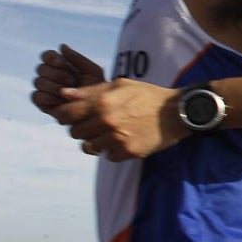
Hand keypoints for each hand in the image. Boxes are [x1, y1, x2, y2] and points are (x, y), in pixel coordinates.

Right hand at [31, 44, 105, 114]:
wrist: (98, 109)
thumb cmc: (97, 89)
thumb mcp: (92, 71)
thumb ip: (77, 58)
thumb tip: (62, 46)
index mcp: (61, 66)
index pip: (47, 56)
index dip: (51, 58)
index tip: (62, 63)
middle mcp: (50, 76)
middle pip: (41, 68)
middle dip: (56, 74)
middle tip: (72, 81)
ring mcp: (45, 89)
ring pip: (38, 82)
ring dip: (54, 86)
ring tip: (69, 92)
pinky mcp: (43, 103)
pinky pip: (36, 96)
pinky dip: (48, 97)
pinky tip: (61, 101)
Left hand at [51, 79, 184, 161]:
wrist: (177, 113)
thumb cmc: (148, 96)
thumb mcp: (120, 85)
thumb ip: (91, 91)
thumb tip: (64, 93)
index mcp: (101, 102)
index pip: (64, 115)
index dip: (65, 116)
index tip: (72, 116)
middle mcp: (106, 121)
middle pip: (75, 133)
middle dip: (82, 128)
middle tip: (97, 124)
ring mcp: (116, 138)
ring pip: (90, 147)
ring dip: (97, 141)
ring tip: (112, 133)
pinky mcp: (128, 152)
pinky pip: (108, 156)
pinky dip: (113, 150)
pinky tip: (124, 140)